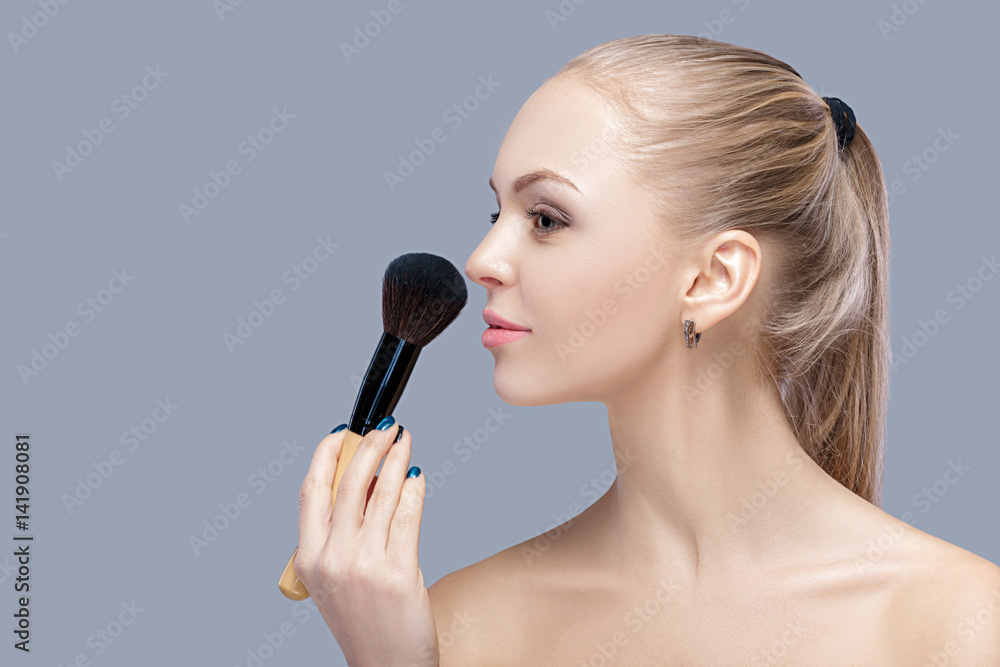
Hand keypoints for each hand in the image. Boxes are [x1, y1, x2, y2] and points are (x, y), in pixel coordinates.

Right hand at [295, 419, 437, 666]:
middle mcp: (332, 559)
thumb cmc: (364, 621)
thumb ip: (339, 533)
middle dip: (369, 445)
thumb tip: (365, 478)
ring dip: (397, 459)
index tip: (342, 431)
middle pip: (349, 483)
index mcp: (308, 559)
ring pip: (381, 494)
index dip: (325, 454)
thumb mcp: (334, 578)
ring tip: (406, 442)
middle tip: (386, 427)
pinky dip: (414, 489)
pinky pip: (407, 516)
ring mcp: (364, 566)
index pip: (311, 491)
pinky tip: (418, 477)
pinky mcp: (398, 572)